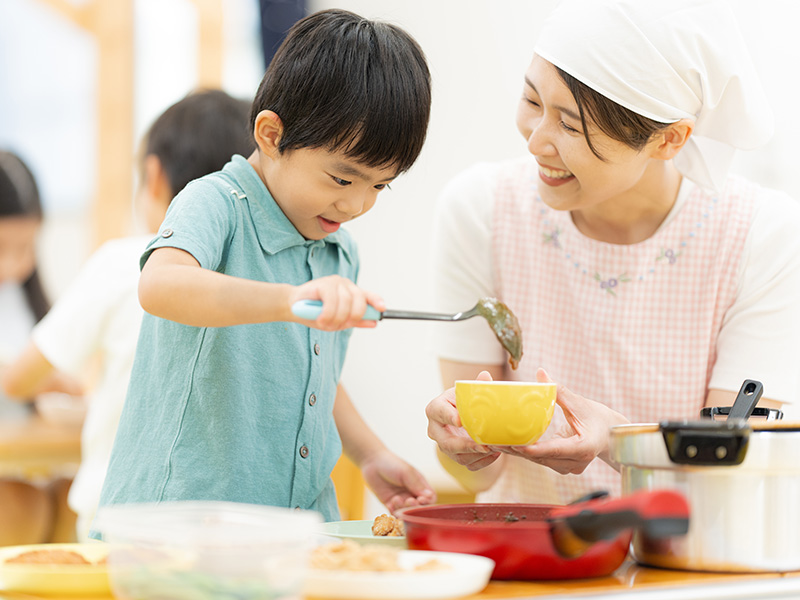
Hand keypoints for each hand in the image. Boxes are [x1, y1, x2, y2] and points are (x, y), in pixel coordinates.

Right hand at [290, 275, 384, 330]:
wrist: (292, 307)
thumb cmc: (315, 313)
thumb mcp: (337, 321)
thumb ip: (355, 321)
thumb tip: (374, 322)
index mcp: (351, 294)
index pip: (368, 296)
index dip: (376, 301)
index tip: (382, 309)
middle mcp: (346, 285)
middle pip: (359, 301)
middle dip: (351, 317)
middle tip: (337, 326)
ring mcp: (335, 282)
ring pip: (346, 303)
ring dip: (335, 319)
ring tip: (324, 323)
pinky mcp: (324, 283)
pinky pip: (332, 302)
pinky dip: (327, 315)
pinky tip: (320, 319)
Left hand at [360, 449, 435, 513]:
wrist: (372, 462)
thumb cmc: (392, 464)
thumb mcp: (406, 472)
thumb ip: (417, 484)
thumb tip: (429, 497)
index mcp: (419, 484)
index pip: (430, 498)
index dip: (427, 502)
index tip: (421, 499)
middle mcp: (412, 493)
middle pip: (419, 508)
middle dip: (414, 507)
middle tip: (408, 500)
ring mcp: (401, 499)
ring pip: (407, 512)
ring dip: (403, 509)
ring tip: (396, 499)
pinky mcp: (390, 504)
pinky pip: (394, 513)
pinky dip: (394, 511)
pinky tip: (390, 503)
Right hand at [425, 370, 501, 471]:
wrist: (462, 416)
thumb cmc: (463, 401)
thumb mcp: (466, 391)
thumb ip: (476, 385)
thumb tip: (486, 376)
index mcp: (434, 409)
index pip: (438, 412)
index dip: (448, 416)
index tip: (460, 420)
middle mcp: (435, 430)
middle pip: (447, 442)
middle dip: (466, 445)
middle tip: (484, 445)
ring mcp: (444, 447)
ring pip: (459, 457)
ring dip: (478, 455)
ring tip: (496, 449)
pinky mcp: (456, 458)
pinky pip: (470, 465)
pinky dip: (484, 461)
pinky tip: (496, 453)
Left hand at [492, 368, 628, 473]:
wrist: (613, 435)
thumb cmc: (598, 417)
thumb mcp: (580, 403)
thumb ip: (559, 391)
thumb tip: (540, 372)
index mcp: (583, 448)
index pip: (554, 450)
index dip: (533, 449)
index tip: (514, 444)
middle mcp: (575, 462)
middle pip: (541, 457)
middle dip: (517, 450)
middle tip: (493, 441)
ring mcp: (569, 468)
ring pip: (538, 461)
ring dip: (517, 453)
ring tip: (494, 443)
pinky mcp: (563, 467)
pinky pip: (541, 460)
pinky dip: (525, 453)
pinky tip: (506, 445)